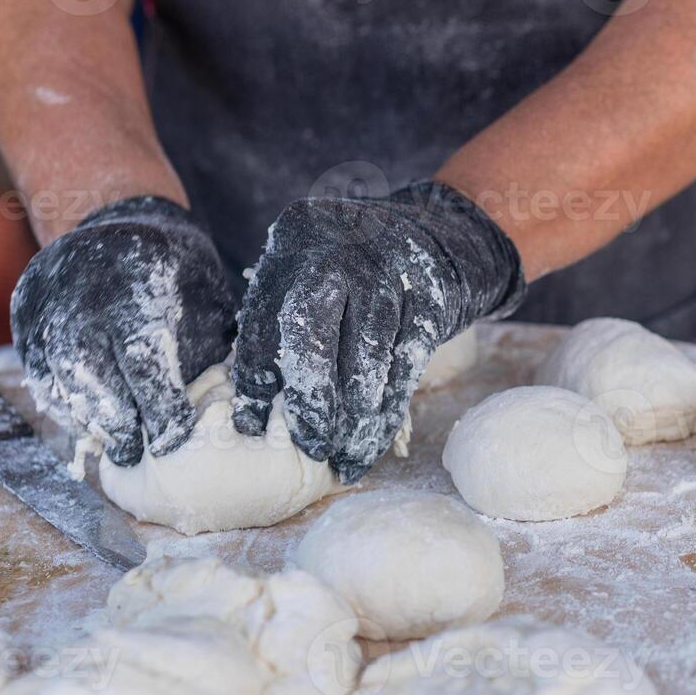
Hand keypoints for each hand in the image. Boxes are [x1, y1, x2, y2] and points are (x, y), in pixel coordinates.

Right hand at [11, 196, 236, 465]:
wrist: (117, 214)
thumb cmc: (176, 268)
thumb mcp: (206, 294)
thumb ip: (210, 348)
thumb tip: (228, 409)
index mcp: (137, 285)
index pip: (145, 364)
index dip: (160, 409)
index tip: (172, 440)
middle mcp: (82, 294)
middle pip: (94, 377)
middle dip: (118, 425)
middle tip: (135, 454)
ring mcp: (46, 303)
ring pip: (60, 380)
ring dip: (87, 418)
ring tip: (112, 443)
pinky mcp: (24, 314)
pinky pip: (37, 371)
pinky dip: (62, 401)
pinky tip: (87, 417)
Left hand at [230, 181, 524, 482]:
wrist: (445, 236)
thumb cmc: (360, 274)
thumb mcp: (315, 274)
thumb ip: (283, 321)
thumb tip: (253, 405)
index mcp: (295, 239)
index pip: (263, 318)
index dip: (253, 377)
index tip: (251, 425)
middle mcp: (338, 250)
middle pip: (312, 332)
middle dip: (310, 398)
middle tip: (311, 446)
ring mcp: (388, 270)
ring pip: (366, 356)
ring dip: (355, 418)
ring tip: (345, 458)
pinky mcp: (430, 297)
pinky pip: (406, 365)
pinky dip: (389, 410)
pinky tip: (375, 440)